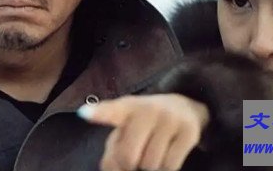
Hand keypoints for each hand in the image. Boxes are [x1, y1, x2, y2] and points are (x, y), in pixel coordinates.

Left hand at [77, 94, 208, 170]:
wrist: (185, 107)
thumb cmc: (145, 124)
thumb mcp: (126, 129)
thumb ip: (113, 150)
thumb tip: (111, 168)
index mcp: (126, 107)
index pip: (111, 110)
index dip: (98, 113)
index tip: (84, 113)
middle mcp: (148, 109)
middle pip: (129, 158)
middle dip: (130, 165)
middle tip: (136, 156)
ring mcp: (169, 119)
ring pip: (151, 165)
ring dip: (150, 167)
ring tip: (153, 150)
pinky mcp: (188, 131)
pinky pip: (170, 166)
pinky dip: (166, 168)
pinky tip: (167, 154)